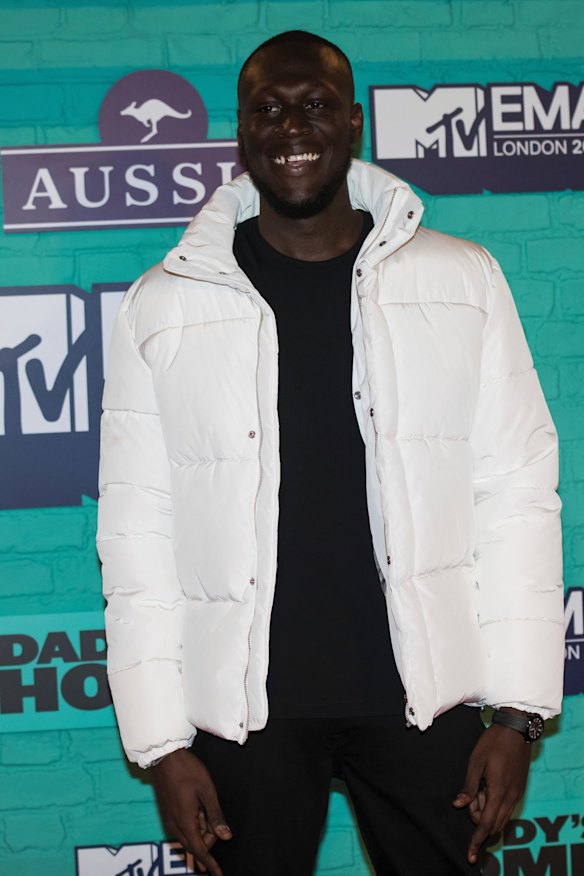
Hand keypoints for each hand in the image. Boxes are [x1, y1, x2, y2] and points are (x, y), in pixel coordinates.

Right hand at [151, 748, 231, 874]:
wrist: (164, 756)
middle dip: (208, 840)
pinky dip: (193, 823)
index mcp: (185, 822)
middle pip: (194, 845)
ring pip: (188, 836)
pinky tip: (198, 807)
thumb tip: (225, 836)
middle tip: (215, 821)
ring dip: (200, 830)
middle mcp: (174, 825)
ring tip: (205, 809)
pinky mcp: (167, 813)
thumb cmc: (187, 770)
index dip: (210, 864)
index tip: (218, 874)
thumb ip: (216, 816)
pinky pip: (182, 827)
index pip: (200, 850)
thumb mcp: (207, 791)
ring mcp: (169, 819)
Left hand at [452, 718, 531, 864]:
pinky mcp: (519, 789)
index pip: (486, 824)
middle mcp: (511, 797)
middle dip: (479, 820)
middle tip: (469, 799)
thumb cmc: (493, 742)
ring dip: (487, 812)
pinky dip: (494, 806)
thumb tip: (458, 805)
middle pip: (494, 824)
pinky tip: (486, 788)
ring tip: (478, 789)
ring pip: (501, 818)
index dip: (477, 840)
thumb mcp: (475, 761)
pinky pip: (507, 808)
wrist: (516, 730)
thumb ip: (468, 786)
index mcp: (498, 791)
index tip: (470, 853)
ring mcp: (517, 794)